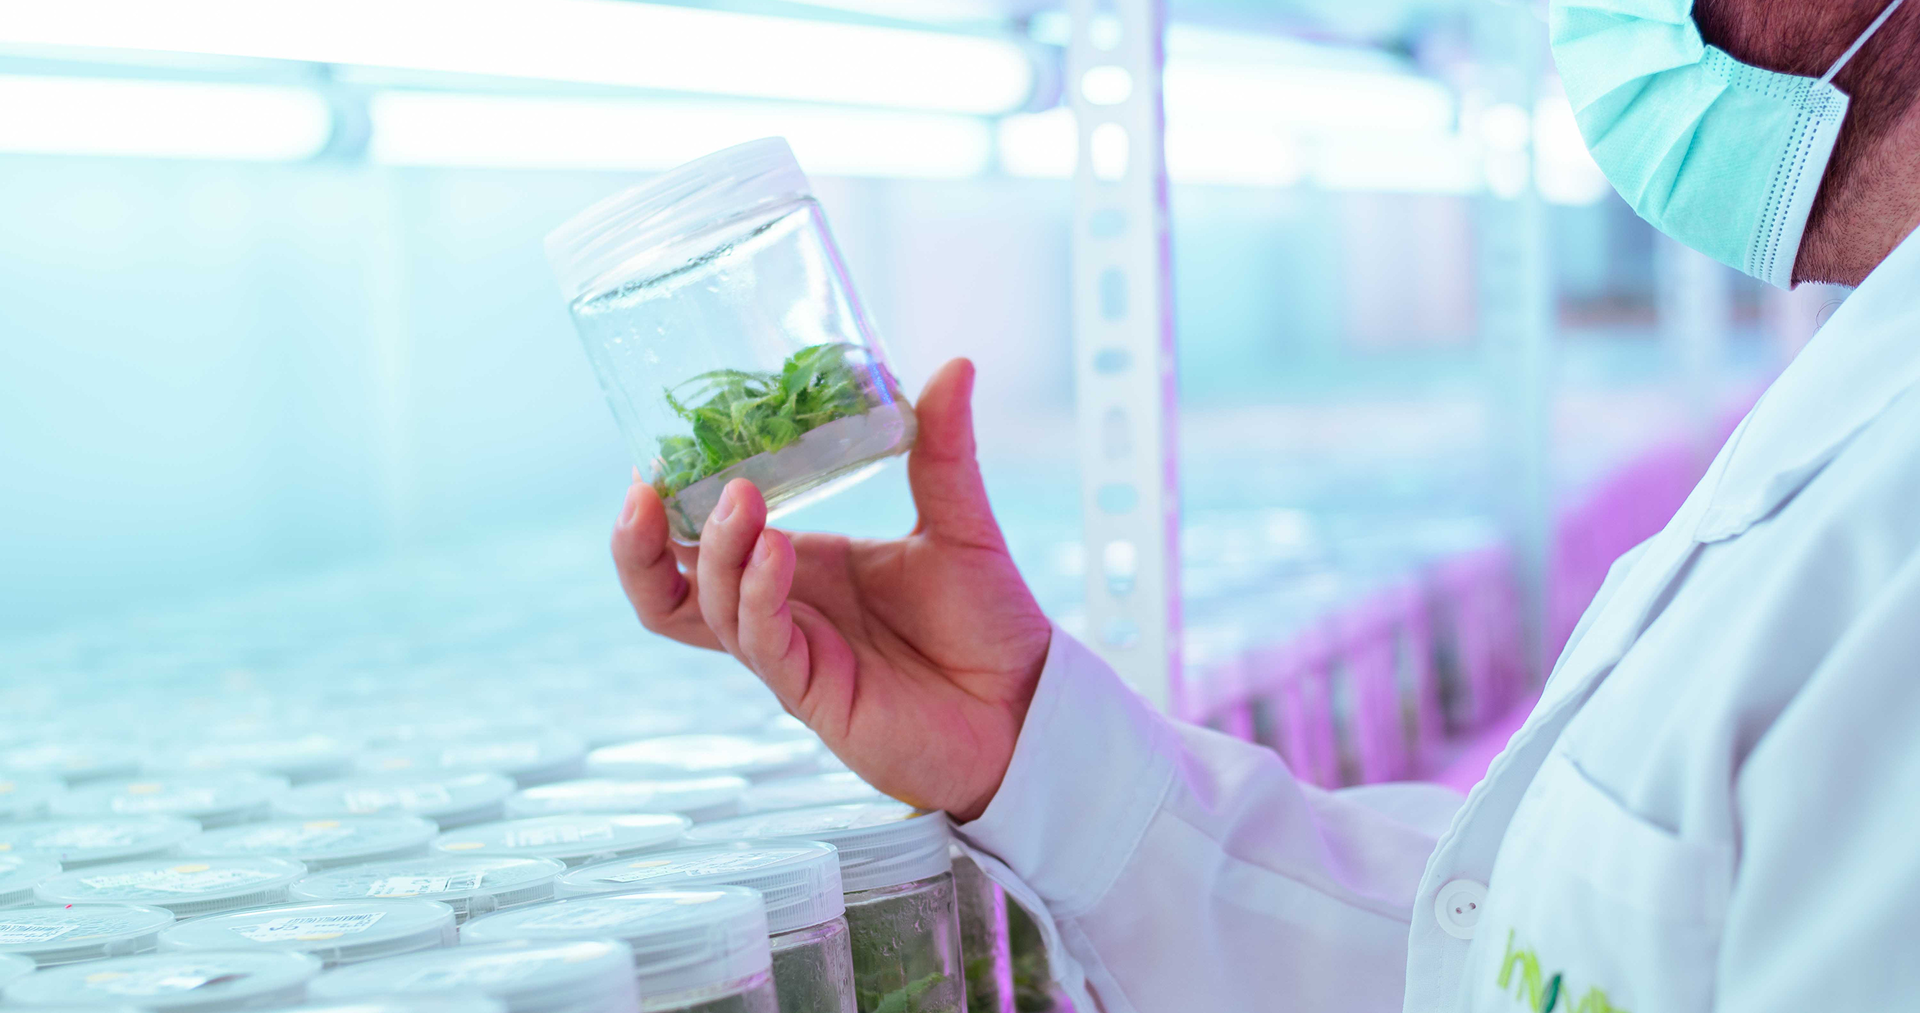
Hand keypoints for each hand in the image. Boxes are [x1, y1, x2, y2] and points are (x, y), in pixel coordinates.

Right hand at [611, 358, 1051, 820]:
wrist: (1031, 707)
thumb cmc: (989, 626)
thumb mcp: (962, 524)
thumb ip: (943, 451)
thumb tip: (956, 365)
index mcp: (802, 567)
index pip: (706, 538)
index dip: (669, 504)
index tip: (659, 453)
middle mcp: (783, 610)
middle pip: (671, 589)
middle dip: (642, 543)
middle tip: (649, 485)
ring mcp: (793, 654)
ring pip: (707, 612)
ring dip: (715, 551)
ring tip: (743, 497)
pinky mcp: (815, 695)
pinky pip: (764, 644)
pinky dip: (759, 595)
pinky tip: (776, 551)